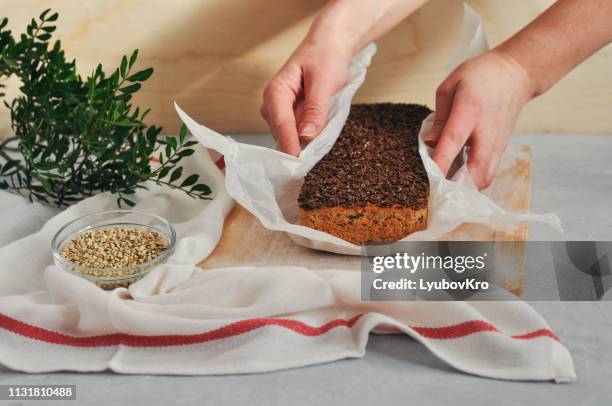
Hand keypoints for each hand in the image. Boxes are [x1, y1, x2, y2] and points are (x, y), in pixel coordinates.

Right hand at [261, 40, 351, 155]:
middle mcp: (273, 103)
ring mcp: (280, 111)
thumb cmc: (325, 58)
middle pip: (281, 132)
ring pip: (289, 135)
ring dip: (302, 143)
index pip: (281, 122)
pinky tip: (317, 139)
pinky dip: (307, 137)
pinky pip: (297, 132)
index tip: (297, 161)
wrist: (328, 47)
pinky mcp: (290, 116)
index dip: (289, 142)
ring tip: (315, 150)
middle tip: (309, 162)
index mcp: (276, 91)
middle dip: (295, 146)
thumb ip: (316, 109)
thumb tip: (306, 135)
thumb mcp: (324, 81)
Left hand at [424, 49, 535, 189]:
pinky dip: (474, 181)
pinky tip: (460, 178)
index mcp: (469, 109)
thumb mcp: (450, 87)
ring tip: (448, 186)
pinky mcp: (502, 148)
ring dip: (467, 187)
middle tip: (438, 189)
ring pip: (486, 176)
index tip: (431, 177)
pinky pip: (489, 172)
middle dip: (457, 185)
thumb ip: (438, 118)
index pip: (454, 140)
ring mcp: (498, 141)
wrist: (516, 73)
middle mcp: (486, 129)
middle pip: (477, 168)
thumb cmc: (479, 76)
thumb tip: (430, 144)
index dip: (442, 161)